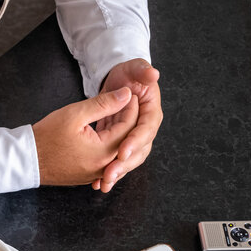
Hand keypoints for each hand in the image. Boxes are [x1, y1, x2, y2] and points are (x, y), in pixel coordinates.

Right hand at [33, 88, 137, 185]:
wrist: (27, 160)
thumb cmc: (47, 136)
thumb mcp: (76, 114)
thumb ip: (104, 104)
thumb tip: (125, 94)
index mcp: (103, 152)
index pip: (130, 126)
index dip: (131, 107)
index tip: (128, 93)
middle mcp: (104, 167)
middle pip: (128, 140)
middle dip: (129, 119)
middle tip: (125, 101)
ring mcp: (97, 174)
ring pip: (119, 150)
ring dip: (121, 131)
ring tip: (116, 113)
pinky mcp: (89, 175)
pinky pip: (108, 159)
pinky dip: (111, 144)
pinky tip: (106, 131)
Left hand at [93, 58, 162, 192]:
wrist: (120, 81)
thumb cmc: (128, 73)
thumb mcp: (134, 67)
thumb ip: (143, 70)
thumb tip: (153, 74)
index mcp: (151, 113)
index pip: (146, 130)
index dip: (135, 141)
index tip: (122, 151)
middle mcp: (146, 129)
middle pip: (139, 151)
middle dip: (125, 164)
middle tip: (110, 174)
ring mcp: (135, 139)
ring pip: (129, 160)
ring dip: (117, 173)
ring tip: (104, 183)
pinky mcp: (122, 144)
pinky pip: (117, 161)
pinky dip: (108, 172)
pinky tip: (97, 183)